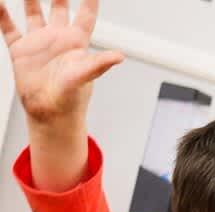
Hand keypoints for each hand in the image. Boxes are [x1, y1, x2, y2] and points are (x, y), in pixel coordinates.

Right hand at [1, 0, 121, 125]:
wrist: (50, 113)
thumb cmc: (71, 98)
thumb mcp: (85, 76)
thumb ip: (99, 64)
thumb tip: (119, 56)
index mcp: (76, 42)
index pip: (86, 15)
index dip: (89, 1)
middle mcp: (58, 39)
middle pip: (59, 7)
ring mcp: (39, 43)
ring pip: (34, 13)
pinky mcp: (21, 51)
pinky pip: (9, 28)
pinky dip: (2, 15)